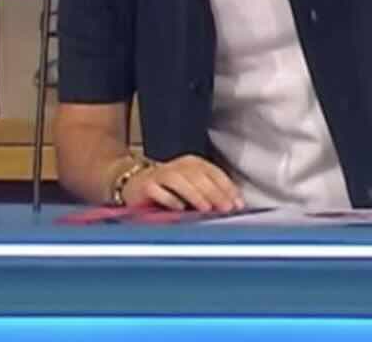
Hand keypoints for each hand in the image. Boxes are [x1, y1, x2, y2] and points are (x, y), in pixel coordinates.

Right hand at [123, 154, 243, 212]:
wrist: (133, 183)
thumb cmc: (168, 189)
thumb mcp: (192, 189)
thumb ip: (211, 194)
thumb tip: (234, 206)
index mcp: (193, 164)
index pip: (214, 173)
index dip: (227, 188)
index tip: (237, 204)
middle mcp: (178, 166)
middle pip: (199, 176)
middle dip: (215, 192)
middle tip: (225, 207)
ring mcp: (160, 174)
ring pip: (179, 180)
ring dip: (194, 194)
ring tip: (206, 208)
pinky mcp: (145, 186)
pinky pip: (157, 190)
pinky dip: (169, 199)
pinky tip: (179, 208)